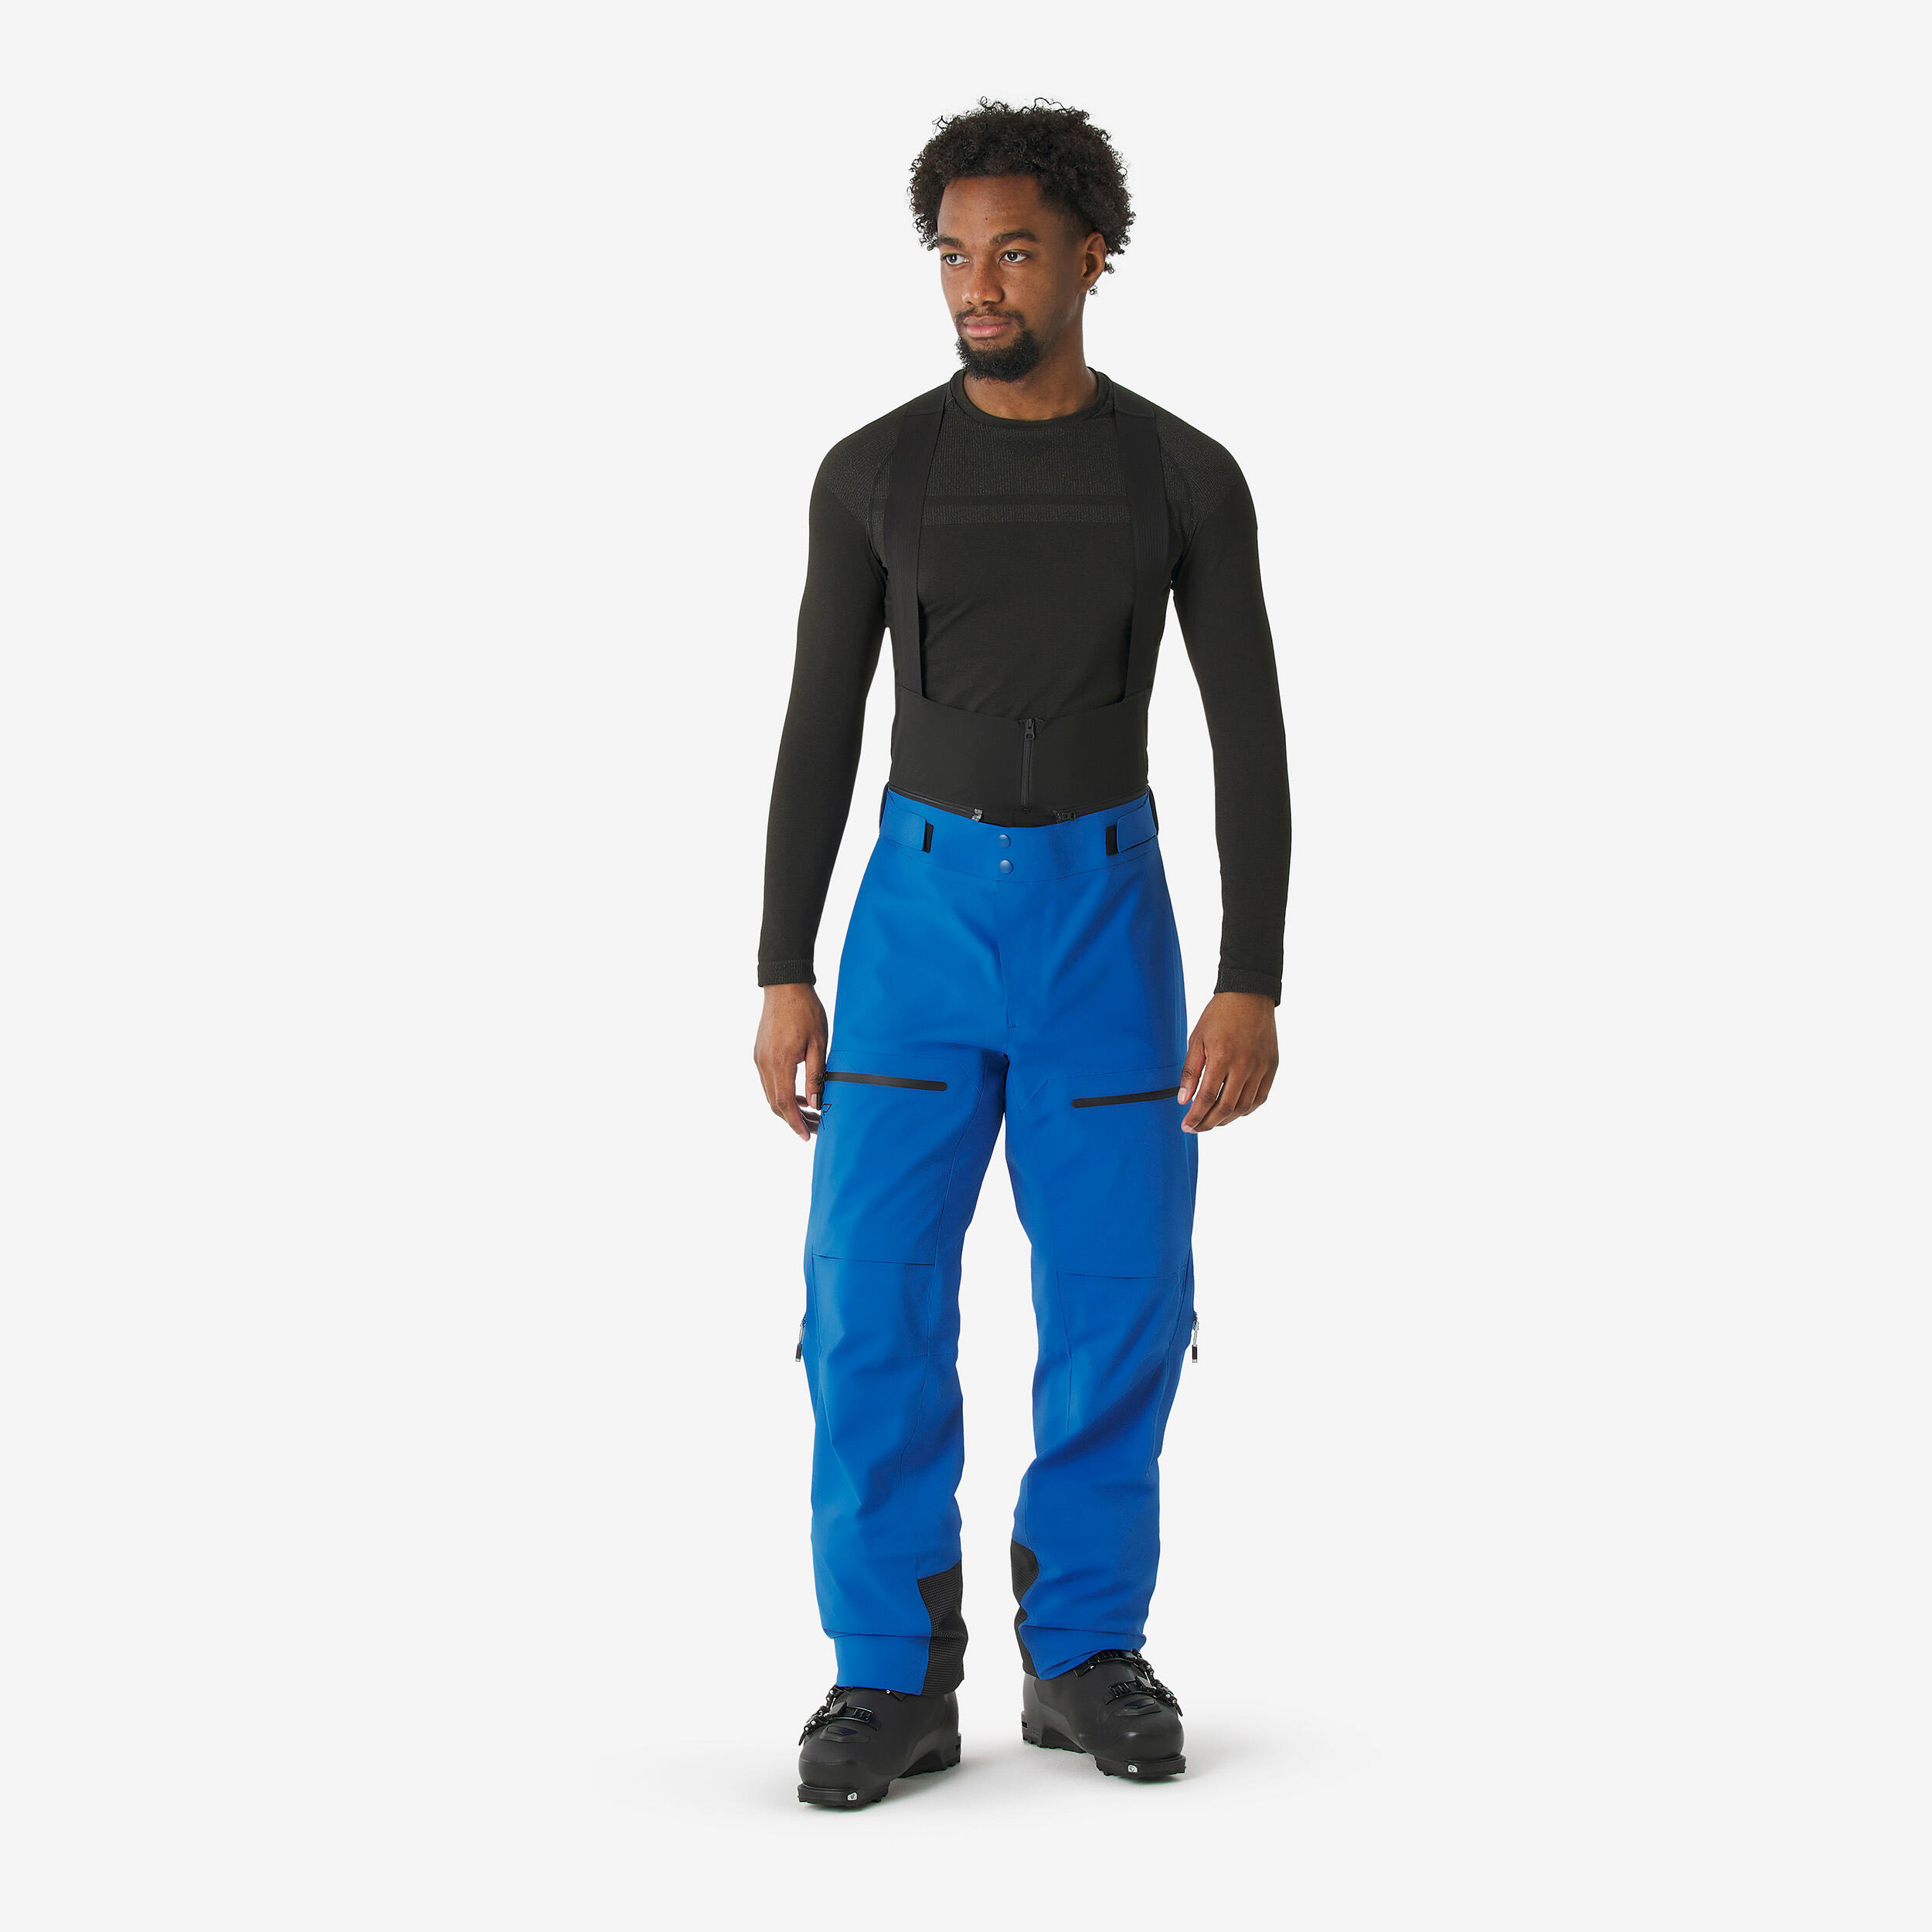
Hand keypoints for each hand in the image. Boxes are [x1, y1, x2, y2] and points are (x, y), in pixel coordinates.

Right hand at [755, 983, 828, 1141]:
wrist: (785, 986)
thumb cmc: (806, 1011)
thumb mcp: (818, 1044)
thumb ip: (815, 1076)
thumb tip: (815, 1103)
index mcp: (780, 1062)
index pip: (785, 1103)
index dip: (795, 1123)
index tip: (806, 1136)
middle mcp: (764, 1063)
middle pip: (775, 1103)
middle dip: (792, 1120)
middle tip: (812, 1129)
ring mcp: (759, 1058)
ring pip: (770, 1094)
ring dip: (787, 1107)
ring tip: (808, 1113)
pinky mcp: (759, 1053)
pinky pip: (768, 1081)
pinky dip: (781, 1093)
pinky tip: (798, 1094)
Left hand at [1176, 990, 1277, 1133]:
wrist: (1249, 995)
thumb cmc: (1219, 1015)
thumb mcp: (1197, 1039)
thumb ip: (1190, 1071)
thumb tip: (1183, 1099)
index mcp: (1222, 1057)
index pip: (1207, 1097)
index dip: (1195, 1116)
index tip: (1186, 1125)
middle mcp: (1244, 1065)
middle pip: (1226, 1107)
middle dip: (1209, 1123)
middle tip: (1196, 1128)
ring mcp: (1261, 1067)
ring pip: (1245, 1106)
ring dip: (1227, 1119)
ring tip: (1213, 1122)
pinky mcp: (1271, 1066)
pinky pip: (1260, 1097)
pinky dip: (1246, 1109)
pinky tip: (1234, 1111)